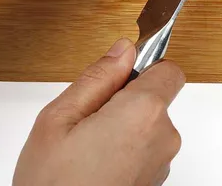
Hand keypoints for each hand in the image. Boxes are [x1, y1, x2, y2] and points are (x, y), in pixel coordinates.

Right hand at [14, 39, 184, 185]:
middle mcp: (162, 138)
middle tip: (85, 122)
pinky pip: (143, 152)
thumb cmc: (52, 185)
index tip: (118, 75)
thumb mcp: (58, 119)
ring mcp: (160, 164)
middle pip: (155, 100)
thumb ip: (96, 77)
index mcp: (142, 113)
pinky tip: (94, 166)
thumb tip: (122, 49)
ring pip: (147, 128)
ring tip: (84, 150)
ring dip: (122, 130)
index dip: (142, 67)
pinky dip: (123, 153)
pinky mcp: (154, 183)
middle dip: (124, 102)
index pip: (168, 69)